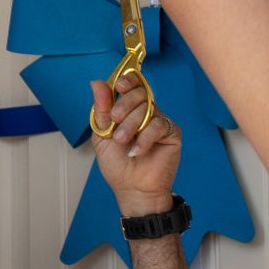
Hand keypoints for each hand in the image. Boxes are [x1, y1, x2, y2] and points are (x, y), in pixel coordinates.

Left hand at [91, 74, 181, 216]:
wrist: (131, 188)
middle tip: (115, 120)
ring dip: (131, 125)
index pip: (132, 85)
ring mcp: (159, 121)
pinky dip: (145, 138)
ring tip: (122, 141)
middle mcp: (145, 112)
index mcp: (129, 109)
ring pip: (148, 108)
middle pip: (140, 93)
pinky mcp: (172, 133)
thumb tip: (96, 83)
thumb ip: (101, 109)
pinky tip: (136, 151)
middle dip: (124, 104)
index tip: (119, 85)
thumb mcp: (102, 135)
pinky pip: (159, 125)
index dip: (127, 80)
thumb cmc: (117, 164)